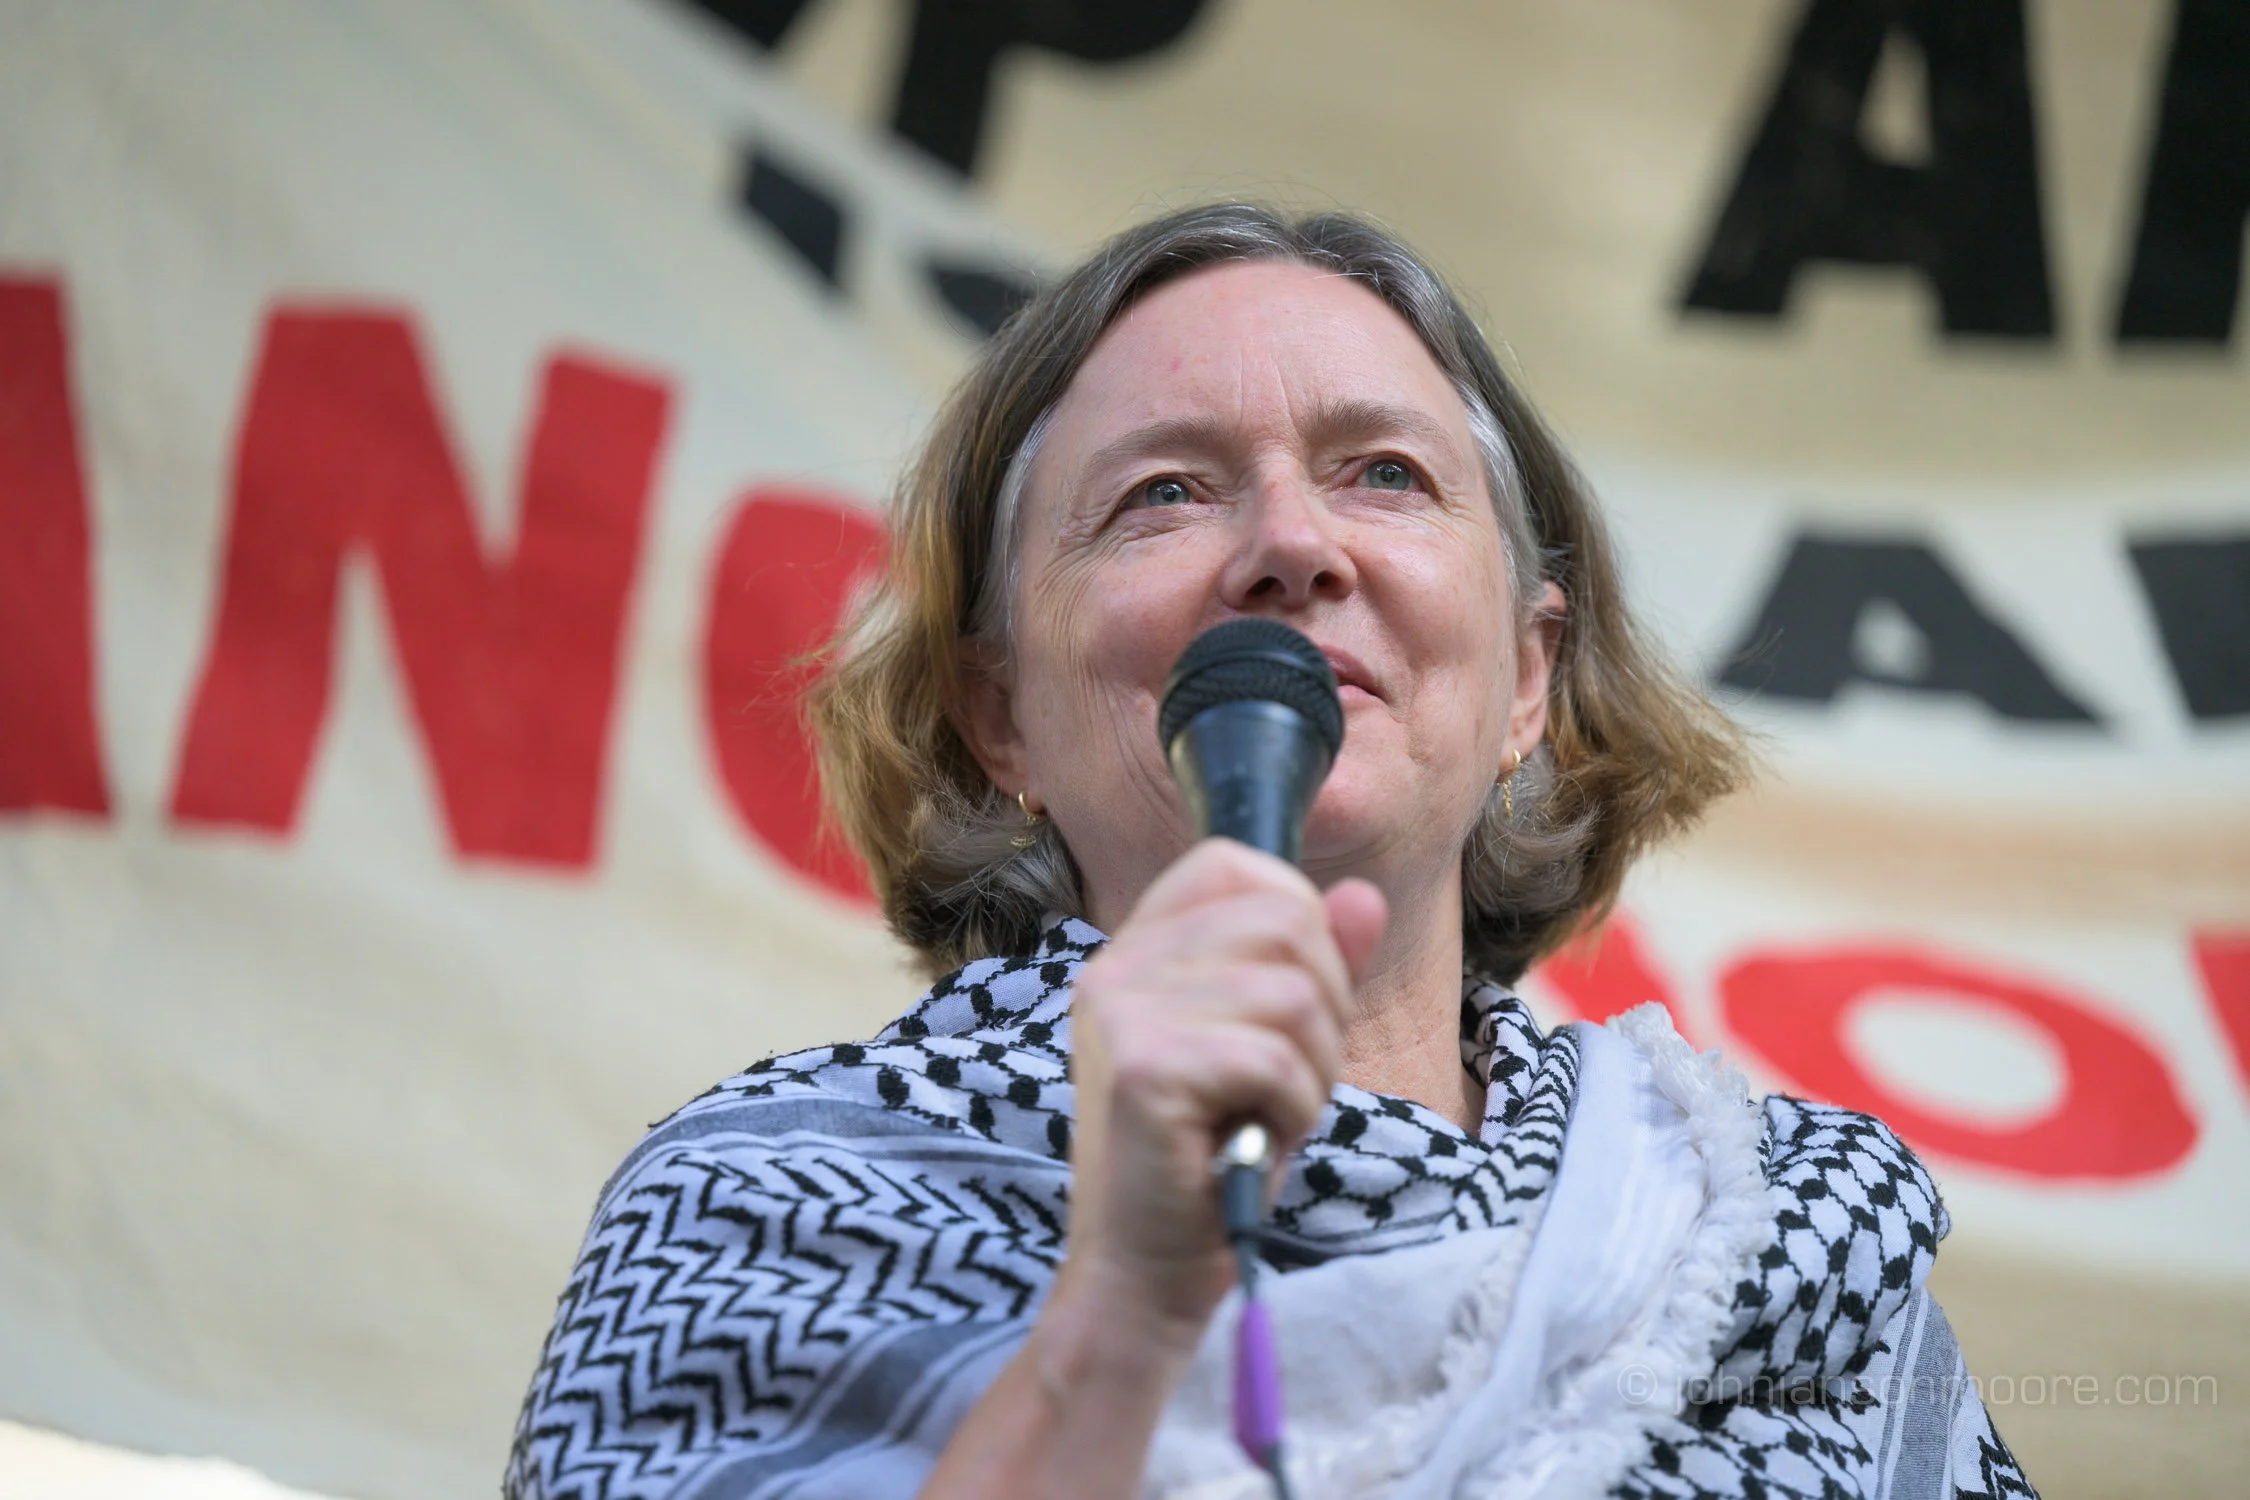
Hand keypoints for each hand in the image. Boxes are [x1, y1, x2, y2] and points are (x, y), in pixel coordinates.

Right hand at [1060, 838, 1386, 1343]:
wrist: (1145, 1272)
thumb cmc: (1209, 1159)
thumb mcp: (1273, 1046)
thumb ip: (1314, 967)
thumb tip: (1364, 896)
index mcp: (1136, 949)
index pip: (1231, 862)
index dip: (1297, 916)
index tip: (1293, 1004)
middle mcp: (1117, 967)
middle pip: (1285, 920)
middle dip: (1327, 1007)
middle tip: (1289, 1079)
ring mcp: (1123, 1014)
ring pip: (1293, 993)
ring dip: (1314, 1070)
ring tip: (1269, 1115)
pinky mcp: (1144, 1072)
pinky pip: (1275, 1059)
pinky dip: (1293, 1111)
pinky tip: (1255, 1143)